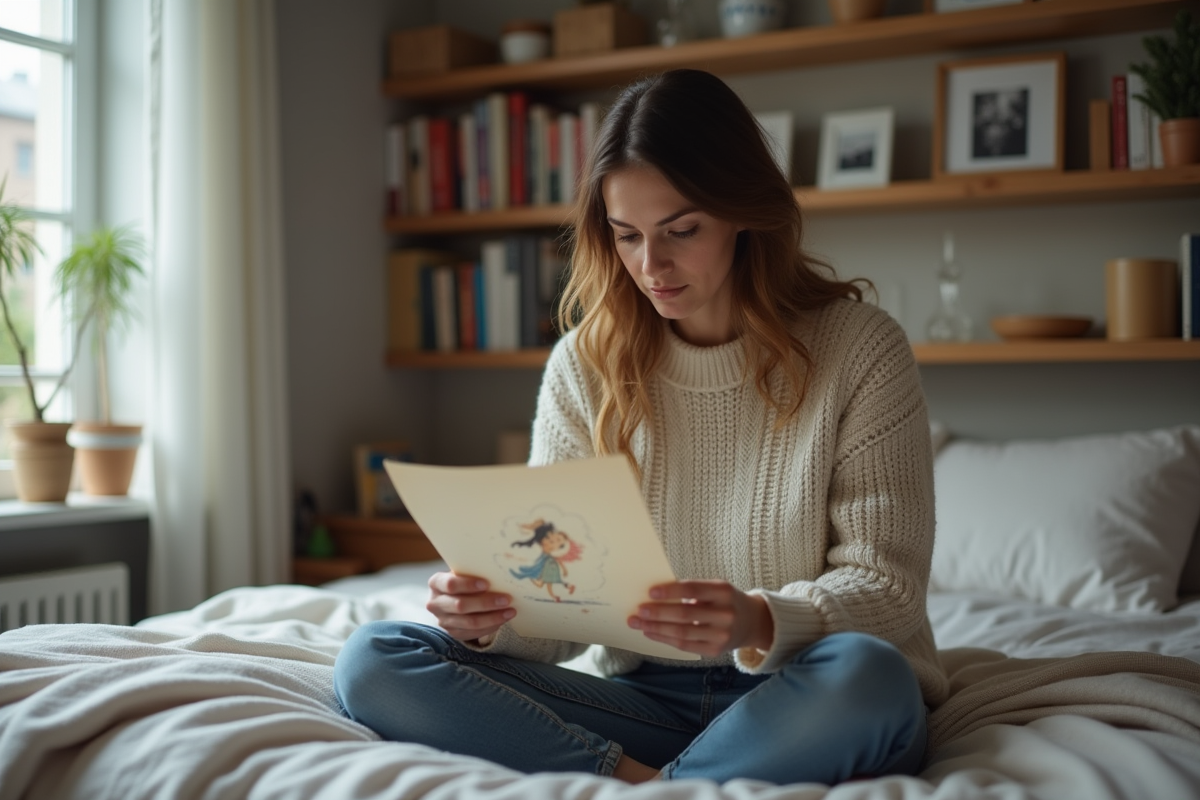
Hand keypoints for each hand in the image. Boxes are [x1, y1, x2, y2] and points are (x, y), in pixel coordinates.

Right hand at [426, 571, 514, 642]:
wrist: (455, 597)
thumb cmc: (463, 580)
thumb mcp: (463, 573)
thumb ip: (473, 572)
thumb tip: (498, 575)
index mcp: (436, 583)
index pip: (450, 584)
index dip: (468, 584)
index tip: (487, 583)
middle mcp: (435, 603)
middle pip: (461, 605)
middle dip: (486, 603)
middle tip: (506, 599)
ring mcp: (443, 621)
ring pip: (470, 622)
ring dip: (493, 617)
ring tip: (510, 611)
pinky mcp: (453, 633)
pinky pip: (474, 633)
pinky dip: (490, 626)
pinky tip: (503, 620)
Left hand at [628, 580, 773, 657]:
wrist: (752, 622)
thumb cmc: (725, 600)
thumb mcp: (716, 588)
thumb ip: (692, 590)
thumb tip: (655, 595)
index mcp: (724, 592)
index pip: (693, 590)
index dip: (671, 591)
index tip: (650, 592)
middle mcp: (725, 614)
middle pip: (685, 614)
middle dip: (658, 612)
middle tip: (639, 610)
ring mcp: (721, 635)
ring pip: (682, 632)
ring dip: (656, 627)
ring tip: (638, 623)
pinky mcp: (715, 651)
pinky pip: (684, 645)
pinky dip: (664, 639)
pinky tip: (650, 632)